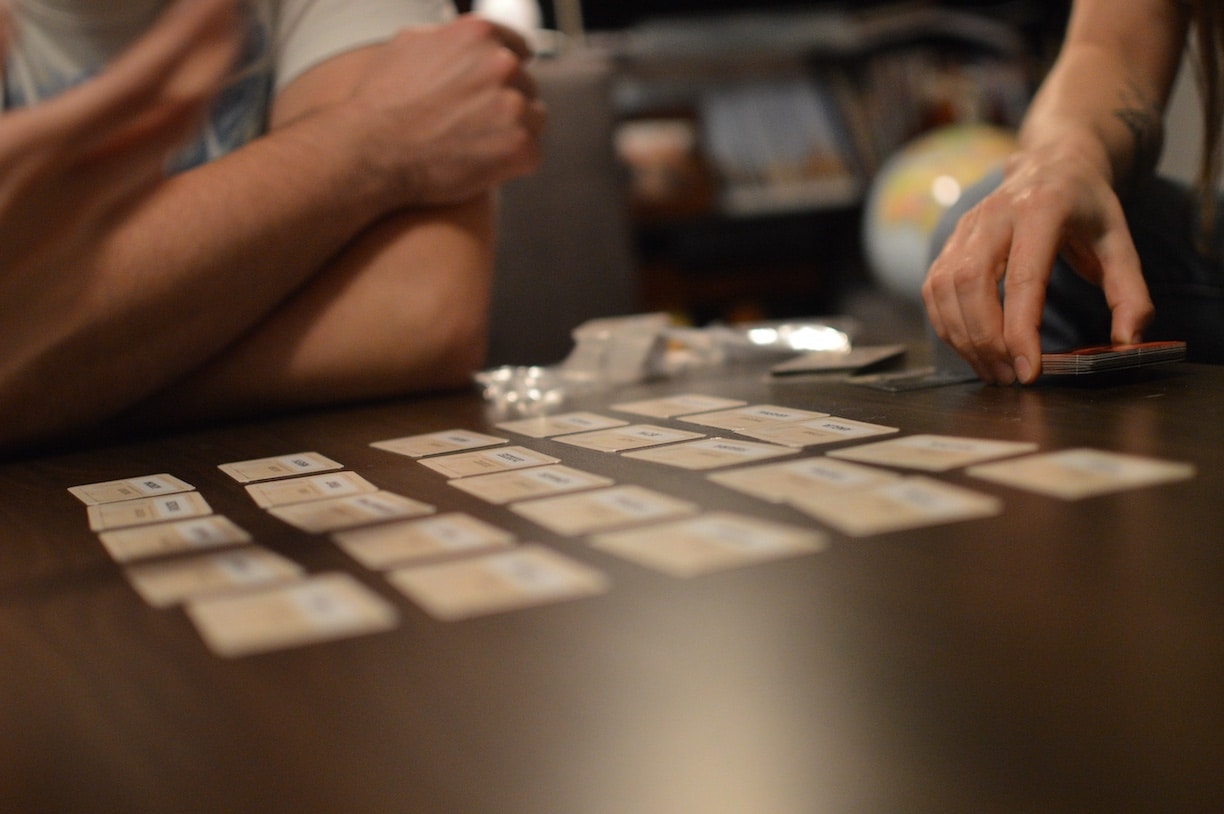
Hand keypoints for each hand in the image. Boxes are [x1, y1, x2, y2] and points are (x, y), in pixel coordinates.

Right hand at [0, 0, 239, 267]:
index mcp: (31, 153)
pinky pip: (138, 202)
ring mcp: (86, 243)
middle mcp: (76, 199)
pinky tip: (158, 133)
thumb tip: (7, 10)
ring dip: (194, 103)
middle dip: (214, 58)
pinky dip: (157, 154)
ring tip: (213, 56)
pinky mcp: (82, 279)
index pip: (140, 84)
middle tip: (236, 11)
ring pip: (165, 160)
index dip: (188, 36)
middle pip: (177, 119)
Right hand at [343, 14, 546, 205]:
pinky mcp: (519, 147)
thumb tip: (470, 39)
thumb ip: (450, 37)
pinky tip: (483, 165)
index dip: (506, 73)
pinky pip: (532, 154)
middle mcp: (502, 64)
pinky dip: (512, 163)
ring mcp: (514, 106)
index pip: (519, 48)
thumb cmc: (382, 100)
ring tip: (479, 145)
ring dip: (515, 131)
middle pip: (526, 85)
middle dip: (506, 103)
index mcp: (481, 34)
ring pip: (534, 118)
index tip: (495, 90)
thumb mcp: (409, 44)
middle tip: (476, 126)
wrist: (371, 151)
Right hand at [922, 141, 1153, 383]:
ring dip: (962, 338)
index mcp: (1042, 209)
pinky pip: (934, 290)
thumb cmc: (1087, 205)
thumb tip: (1126, 343)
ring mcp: (966, 226)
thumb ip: (1130, 294)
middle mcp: (995, 214)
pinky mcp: (950, 241)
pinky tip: (970, 347)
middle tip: (1008, 376)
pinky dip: (947, 325)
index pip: (1022, 279)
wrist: (1053, 162)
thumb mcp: (1120, 242)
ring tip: (991, 369)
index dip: (1020, 332)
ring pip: (944, 289)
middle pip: (971, 285)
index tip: (1028, 372)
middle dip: (985, 340)